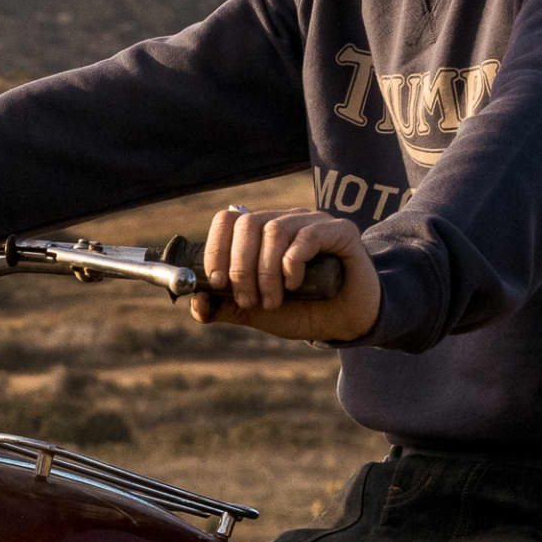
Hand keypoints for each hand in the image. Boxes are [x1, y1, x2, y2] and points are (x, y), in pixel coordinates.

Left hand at [195, 205, 380, 342]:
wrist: (346, 321)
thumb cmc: (302, 310)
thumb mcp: (255, 311)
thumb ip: (224, 305)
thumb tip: (195, 301)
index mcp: (261, 233)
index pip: (227, 221)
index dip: (215, 249)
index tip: (217, 282)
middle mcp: (286, 220)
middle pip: (248, 223)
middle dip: (240, 267)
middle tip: (248, 299)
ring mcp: (313, 222)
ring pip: (274, 230)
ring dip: (265, 272)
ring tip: (273, 301)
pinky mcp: (340, 231)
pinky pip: (308, 236)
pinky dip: (292, 263)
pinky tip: (294, 285)